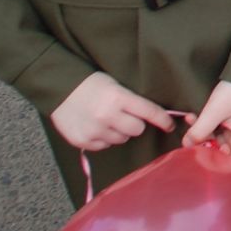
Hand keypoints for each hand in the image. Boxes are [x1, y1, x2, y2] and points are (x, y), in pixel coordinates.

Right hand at [50, 71, 174, 151]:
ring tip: (108, 120)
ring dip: (120, 132)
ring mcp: (93, 130)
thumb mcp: (115, 85)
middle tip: (127, 116)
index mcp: (118, 97)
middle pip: (137, 130)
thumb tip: (156, 116)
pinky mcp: (82, 141)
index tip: (170, 125)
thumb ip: (132, 100)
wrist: (60, 88)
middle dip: (136, 124)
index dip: (163, 120)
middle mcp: (106, 116)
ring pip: (121, 139)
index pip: (149, 112)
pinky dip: (104, 138)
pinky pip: (105, 146)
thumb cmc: (92, 84)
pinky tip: (96, 126)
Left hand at [183, 80, 230, 165]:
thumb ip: (200, 129)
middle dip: (205, 148)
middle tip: (192, 140)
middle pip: (223, 156)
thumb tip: (186, 144)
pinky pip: (216, 133)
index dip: (218, 167)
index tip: (201, 160)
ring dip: (203, 136)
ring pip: (217, 144)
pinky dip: (205, 128)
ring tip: (191, 123)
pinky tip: (194, 118)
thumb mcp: (215, 110)